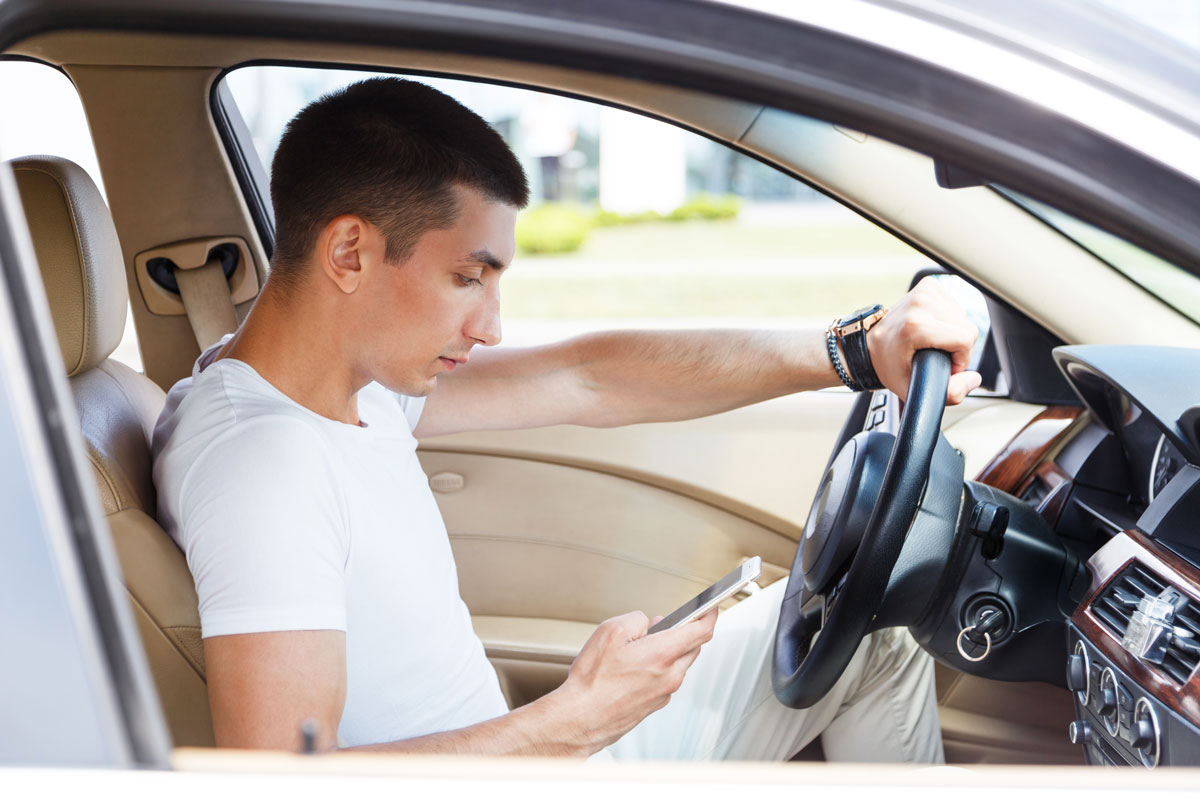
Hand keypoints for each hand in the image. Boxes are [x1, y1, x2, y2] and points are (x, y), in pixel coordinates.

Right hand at [549, 608, 716, 753]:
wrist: (582, 718)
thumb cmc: (593, 681)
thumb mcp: (610, 631)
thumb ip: (636, 619)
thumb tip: (646, 622)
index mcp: (663, 654)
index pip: (701, 630)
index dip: (710, 614)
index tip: (711, 607)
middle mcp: (670, 676)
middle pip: (693, 647)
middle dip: (684, 631)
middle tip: (666, 623)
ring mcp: (664, 693)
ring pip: (679, 664)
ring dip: (669, 650)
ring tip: (643, 646)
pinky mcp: (655, 704)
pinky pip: (667, 679)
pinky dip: (659, 668)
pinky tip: (636, 667)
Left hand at [866, 276, 981, 404]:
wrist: (869, 344)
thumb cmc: (888, 365)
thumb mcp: (912, 389)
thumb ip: (949, 393)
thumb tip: (974, 378)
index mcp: (915, 325)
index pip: (965, 339)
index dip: (959, 359)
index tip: (942, 364)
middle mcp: (920, 303)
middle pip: (967, 328)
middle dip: (957, 347)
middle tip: (934, 353)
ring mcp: (924, 291)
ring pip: (963, 317)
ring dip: (952, 333)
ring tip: (929, 340)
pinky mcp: (929, 285)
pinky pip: (955, 306)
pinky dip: (947, 320)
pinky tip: (931, 327)